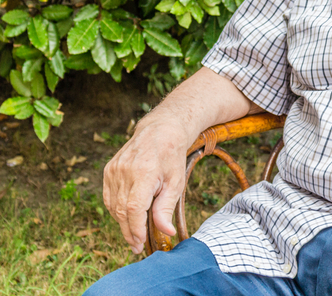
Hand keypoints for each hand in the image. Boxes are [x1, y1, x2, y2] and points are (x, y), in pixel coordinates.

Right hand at [102, 120, 187, 253]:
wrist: (161, 131)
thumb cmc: (171, 157)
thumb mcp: (176, 182)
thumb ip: (166, 208)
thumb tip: (165, 232)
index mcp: (144, 173)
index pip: (134, 208)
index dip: (135, 229)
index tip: (140, 243)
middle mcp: (125, 171)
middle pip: (121, 210)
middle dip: (128, 231)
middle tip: (136, 246)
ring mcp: (114, 170)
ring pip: (113, 206)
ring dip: (122, 222)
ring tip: (134, 234)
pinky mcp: (108, 170)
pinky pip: (109, 197)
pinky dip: (116, 209)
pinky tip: (126, 216)